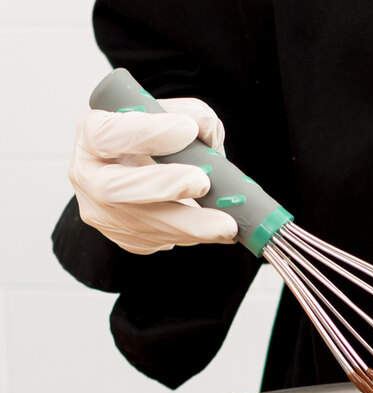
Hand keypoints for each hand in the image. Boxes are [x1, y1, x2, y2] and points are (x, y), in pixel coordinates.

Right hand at [68, 98, 237, 253]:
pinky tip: (214, 232)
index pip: (109, 134)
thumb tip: (207, 130)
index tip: (188, 130)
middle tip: (203, 183)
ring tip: (227, 224)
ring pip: (143, 225)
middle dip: (165, 186)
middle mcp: (88, 177)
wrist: (143, 169)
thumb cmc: (154, 139)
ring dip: (190, 225)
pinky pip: (157, 241)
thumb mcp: (168, 115)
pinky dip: (190, 237)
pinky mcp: (123, 238)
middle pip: (116, 189)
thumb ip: (191, 114)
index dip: (148, 133)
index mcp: (91, 135)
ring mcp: (102, 214)